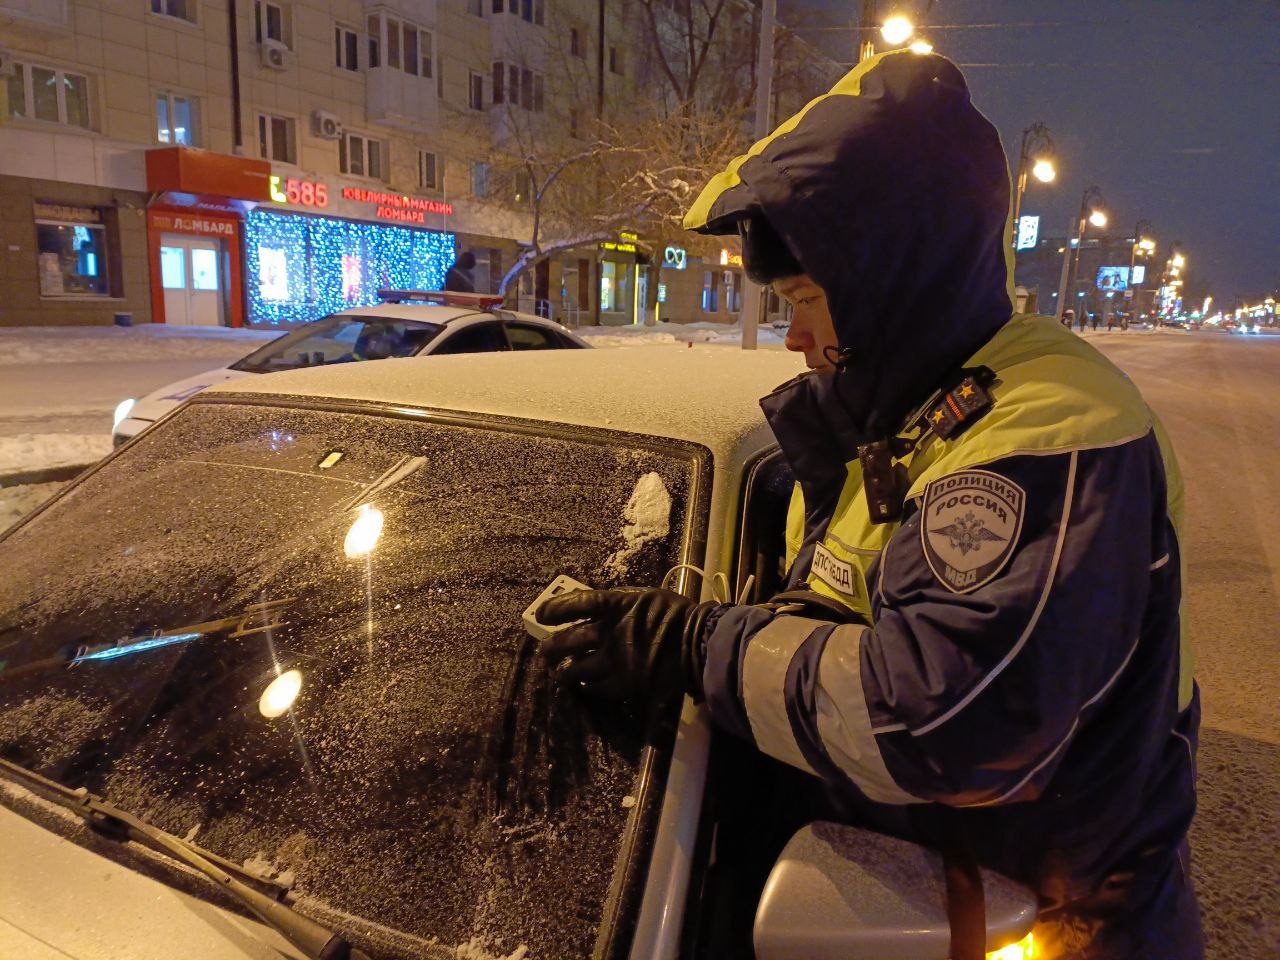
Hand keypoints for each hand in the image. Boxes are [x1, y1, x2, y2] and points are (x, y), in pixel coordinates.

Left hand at [538, 588, 715, 702]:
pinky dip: (586, 687)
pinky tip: (584, 686)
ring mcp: (612, 661)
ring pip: (574, 670)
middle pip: (566, 641)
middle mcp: (606, 633)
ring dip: (564, 672)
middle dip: (551, 647)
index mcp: (613, 606)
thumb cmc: (676, 616)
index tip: (542, 614)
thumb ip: (620, 605)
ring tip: (561, 673)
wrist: (697, 644)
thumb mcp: (646, 598)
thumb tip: (601, 610)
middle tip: (546, 650)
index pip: (573, 604)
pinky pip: (594, 689)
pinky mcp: (621, 684)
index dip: (554, 609)